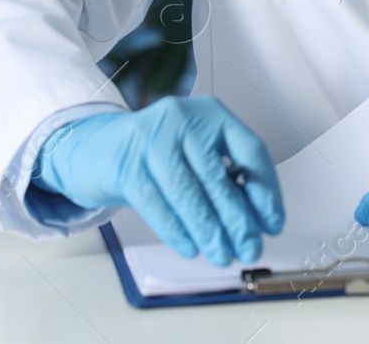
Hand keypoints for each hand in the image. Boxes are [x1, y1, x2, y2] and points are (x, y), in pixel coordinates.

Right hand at [34, 96, 284, 265]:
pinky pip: (157, 203)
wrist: (96, 148)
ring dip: (209, 231)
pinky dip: (176, 230)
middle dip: (238, 220)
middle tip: (250, 248)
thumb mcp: (195, 152)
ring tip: (222, 255)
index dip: (265, 190)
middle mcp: (183, 119)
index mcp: (211, 114)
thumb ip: (225, 176)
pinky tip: (190, 247)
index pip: (250, 150)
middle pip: (218, 176)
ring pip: (188, 193)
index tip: (272, 223)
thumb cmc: (157, 154)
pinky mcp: (127, 164)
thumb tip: (257, 220)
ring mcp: (152, 139)